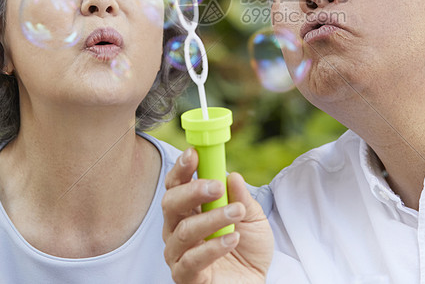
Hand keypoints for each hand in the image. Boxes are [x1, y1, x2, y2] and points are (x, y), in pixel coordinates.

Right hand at [162, 148, 272, 283]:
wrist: (254, 283)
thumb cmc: (247, 249)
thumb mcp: (252, 217)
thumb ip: (241, 197)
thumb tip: (232, 175)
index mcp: (190, 210)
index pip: (176, 185)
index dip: (182, 168)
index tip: (194, 154)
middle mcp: (178, 229)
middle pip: (170, 204)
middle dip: (192, 191)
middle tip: (216, 187)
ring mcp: (178, 254)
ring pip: (183, 231)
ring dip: (211, 218)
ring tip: (236, 213)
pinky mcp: (185, 276)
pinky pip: (191, 260)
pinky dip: (213, 247)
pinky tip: (232, 238)